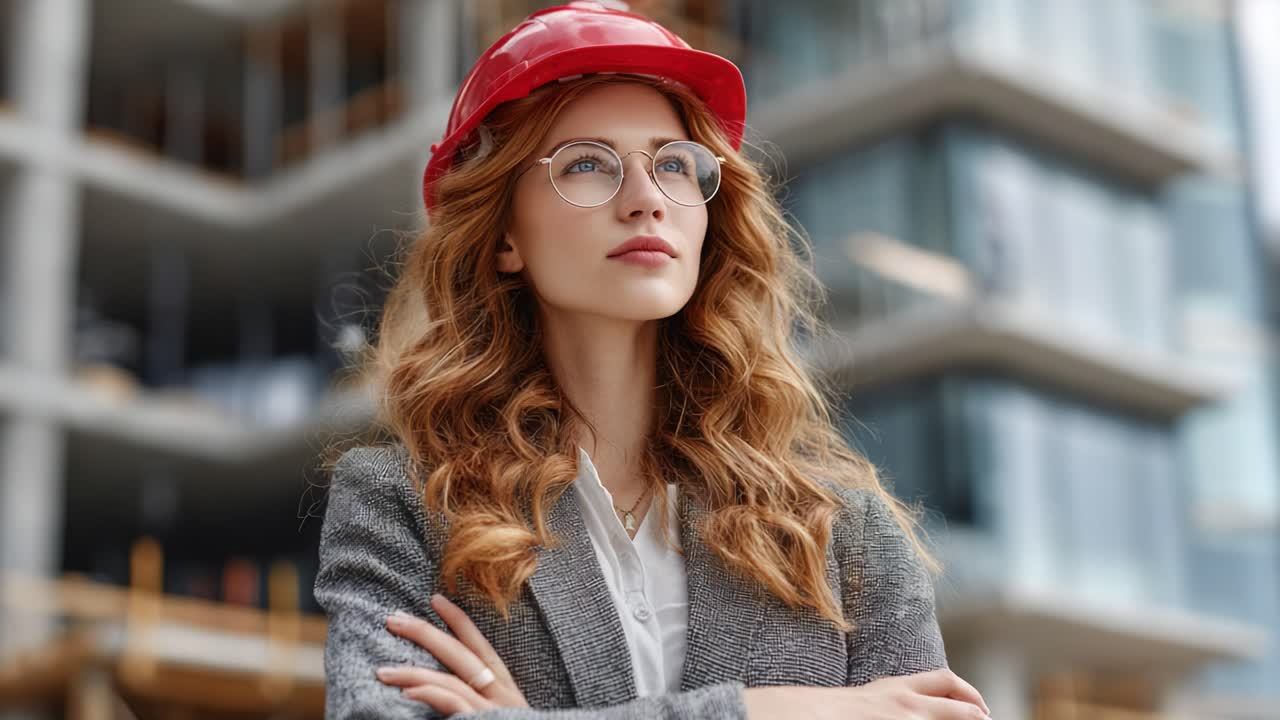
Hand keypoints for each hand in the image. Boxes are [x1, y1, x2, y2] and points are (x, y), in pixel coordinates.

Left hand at [377, 593, 529, 714]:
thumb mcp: (497, 716)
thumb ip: (476, 700)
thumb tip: (439, 686)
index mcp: (507, 689)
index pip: (481, 647)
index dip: (460, 621)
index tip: (436, 599)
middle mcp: (504, 695)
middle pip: (462, 654)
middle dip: (426, 632)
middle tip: (393, 619)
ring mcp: (495, 710)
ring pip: (451, 679)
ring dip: (413, 670)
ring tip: (383, 670)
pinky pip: (455, 703)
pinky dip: (430, 693)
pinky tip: (408, 690)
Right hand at [743, 668, 990, 719]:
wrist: (811, 715)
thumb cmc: (832, 711)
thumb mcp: (869, 696)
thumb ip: (893, 698)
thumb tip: (912, 706)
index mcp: (898, 689)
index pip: (944, 681)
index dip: (968, 692)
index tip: (978, 706)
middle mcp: (906, 705)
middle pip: (958, 707)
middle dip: (976, 714)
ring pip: (951, 717)